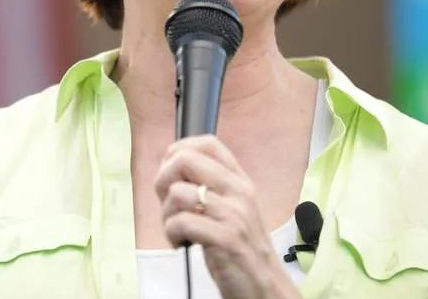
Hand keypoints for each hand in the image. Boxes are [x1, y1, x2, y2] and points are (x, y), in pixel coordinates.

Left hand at [154, 135, 298, 298]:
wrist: (264, 286)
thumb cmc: (239, 247)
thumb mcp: (231, 207)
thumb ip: (209, 185)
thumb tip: (170, 166)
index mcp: (239, 180)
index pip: (208, 143)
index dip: (179, 151)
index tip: (172, 173)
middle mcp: (239, 191)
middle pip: (185, 160)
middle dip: (163, 180)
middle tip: (167, 203)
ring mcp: (234, 214)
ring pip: (177, 193)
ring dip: (166, 214)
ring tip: (176, 229)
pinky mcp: (226, 238)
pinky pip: (181, 222)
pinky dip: (171, 233)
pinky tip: (180, 243)